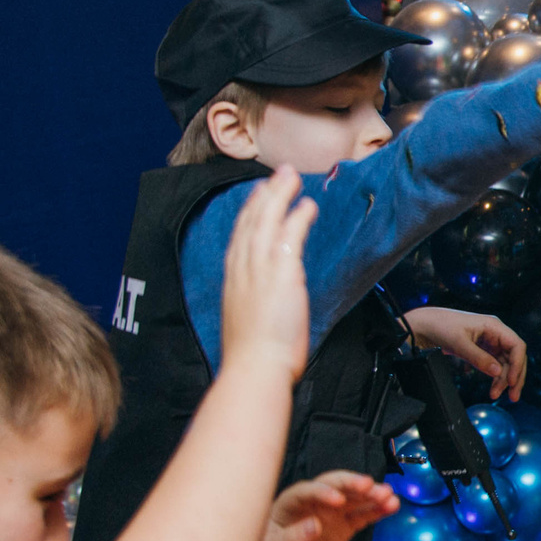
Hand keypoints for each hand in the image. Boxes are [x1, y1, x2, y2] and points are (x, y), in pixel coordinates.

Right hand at [219, 167, 316, 380]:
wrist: (255, 367)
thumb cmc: (254, 354)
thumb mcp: (246, 320)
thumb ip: (253, 303)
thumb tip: (261, 303)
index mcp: (233, 278)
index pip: (240, 235)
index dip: (251, 211)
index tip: (260, 195)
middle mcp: (243, 268)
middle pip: (252, 219)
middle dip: (265, 193)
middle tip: (279, 174)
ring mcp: (259, 268)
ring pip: (268, 219)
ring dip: (281, 194)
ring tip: (293, 177)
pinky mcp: (280, 272)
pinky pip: (289, 235)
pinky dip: (298, 216)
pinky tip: (307, 205)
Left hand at [251, 472, 400, 540]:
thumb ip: (293, 538)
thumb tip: (315, 526)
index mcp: (289, 504)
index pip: (308, 491)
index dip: (324, 493)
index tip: (338, 501)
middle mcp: (311, 504)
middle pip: (336, 487)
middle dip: (354, 486)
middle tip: (372, 487)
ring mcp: (328, 516)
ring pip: (353, 500)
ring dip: (371, 496)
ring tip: (389, 497)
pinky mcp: (340, 530)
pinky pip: (360, 517)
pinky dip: (375, 512)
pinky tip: (390, 507)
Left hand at [403, 306, 527, 400]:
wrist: (426, 325)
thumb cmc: (442, 327)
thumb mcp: (460, 344)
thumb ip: (479, 358)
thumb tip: (497, 372)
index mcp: (494, 326)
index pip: (517, 346)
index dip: (517, 364)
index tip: (510, 381)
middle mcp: (496, 334)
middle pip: (514, 357)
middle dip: (514, 377)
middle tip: (512, 396)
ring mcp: (490, 342)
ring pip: (505, 364)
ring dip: (503, 380)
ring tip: (495, 394)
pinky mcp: (483, 350)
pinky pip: (495, 365)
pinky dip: (495, 377)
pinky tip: (492, 388)